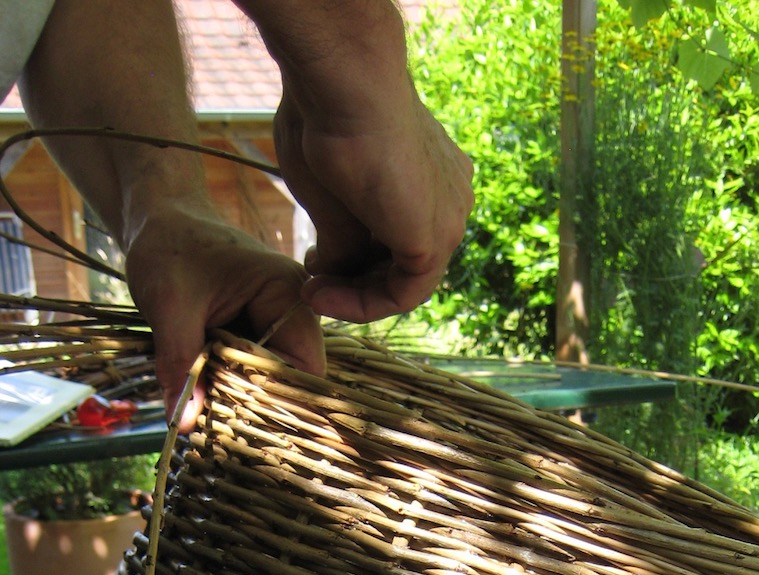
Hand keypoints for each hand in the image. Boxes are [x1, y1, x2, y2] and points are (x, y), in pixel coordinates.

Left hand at [123, 204, 325, 424]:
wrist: (159, 219)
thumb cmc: (167, 246)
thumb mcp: (168, 304)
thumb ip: (179, 363)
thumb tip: (183, 422)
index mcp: (289, 293)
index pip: (304, 368)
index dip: (274, 400)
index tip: (234, 422)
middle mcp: (296, 311)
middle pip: (291, 380)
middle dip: (252, 403)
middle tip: (211, 421)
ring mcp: (281, 324)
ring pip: (270, 382)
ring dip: (239, 397)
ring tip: (204, 406)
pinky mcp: (261, 334)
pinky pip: (254, 373)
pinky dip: (230, 385)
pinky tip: (205, 392)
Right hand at [273, 78, 472, 322]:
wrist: (345, 86)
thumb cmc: (330, 119)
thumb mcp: (330, 193)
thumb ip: (339, 240)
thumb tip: (327, 275)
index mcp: (430, 178)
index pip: (395, 238)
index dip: (353, 261)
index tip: (313, 262)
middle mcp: (448, 198)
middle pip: (400, 261)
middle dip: (351, 280)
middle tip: (310, 282)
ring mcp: (447, 219)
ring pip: (403, 281)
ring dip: (352, 296)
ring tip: (311, 292)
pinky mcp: (436, 241)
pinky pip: (403, 294)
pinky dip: (362, 304)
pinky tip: (321, 296)